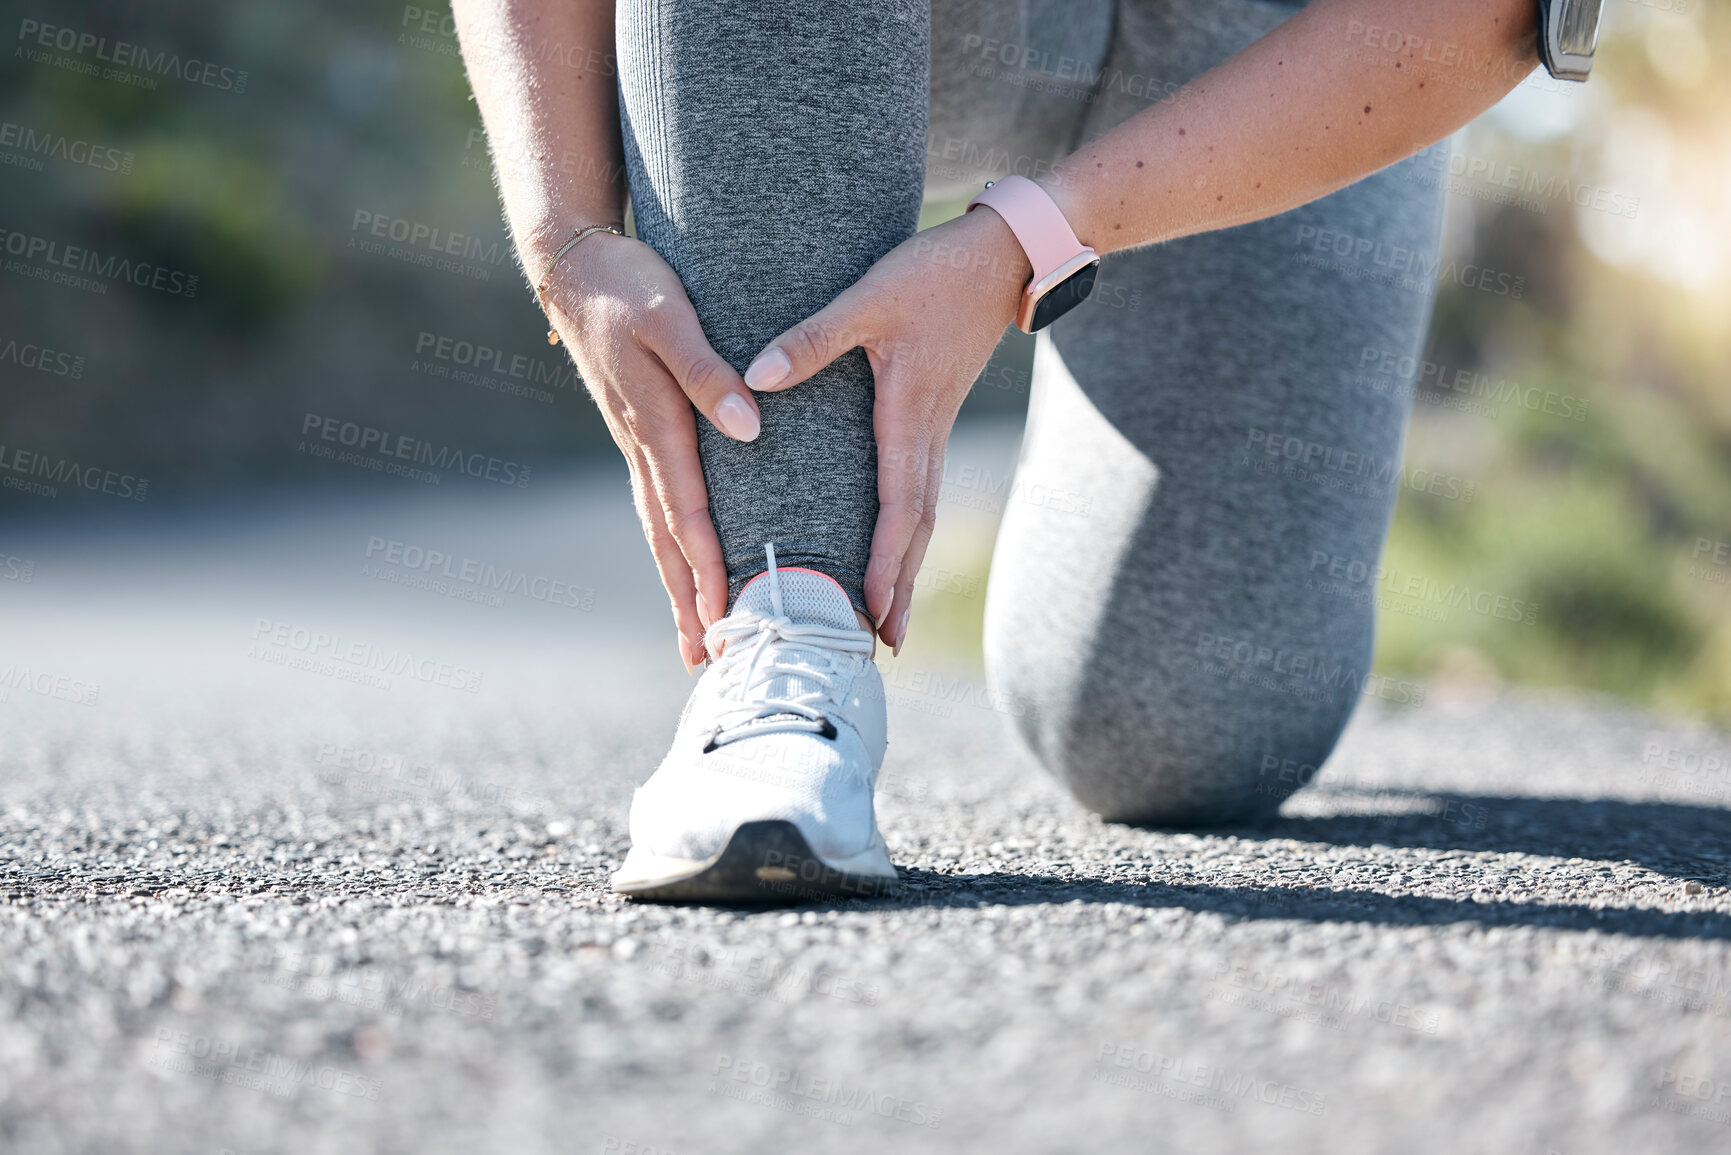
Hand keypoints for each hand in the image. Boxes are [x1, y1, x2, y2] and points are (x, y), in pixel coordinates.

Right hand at [541, 230, 762, 670]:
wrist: (574, 266)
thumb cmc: (628, 285)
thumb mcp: (671, 317)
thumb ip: (708, 371)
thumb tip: (750, 428)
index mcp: (656, 424)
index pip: (687, 512)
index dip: (708, 566)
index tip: (725, 617)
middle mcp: (643, 446)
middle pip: (667, 539)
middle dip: (688, 602)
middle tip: (704, 660)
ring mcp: (636, 443)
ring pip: (659, 527)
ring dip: (677, 584)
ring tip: (693, 638)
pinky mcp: (638, 432)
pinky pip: (657, 502)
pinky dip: (671, 544)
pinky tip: (682, 566)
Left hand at [739, 208, 1029, 652]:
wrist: (1003, 255)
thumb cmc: (935, 273)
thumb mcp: (869, 296)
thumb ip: (813, 337)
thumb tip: (756, 378)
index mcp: (909, 413)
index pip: (899, 504)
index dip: (884, 559)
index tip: (870, 606)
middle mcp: (926, 431)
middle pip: (916, 526)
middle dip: (900, 585)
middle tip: (885, 643)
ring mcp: (934, 425)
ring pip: (922, 511)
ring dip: (906, 564)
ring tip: (890, 616)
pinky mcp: (933, 414)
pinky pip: (920, 486)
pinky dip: (908, 528)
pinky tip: (895, 546)